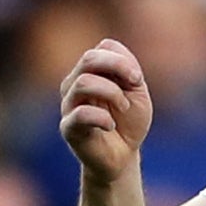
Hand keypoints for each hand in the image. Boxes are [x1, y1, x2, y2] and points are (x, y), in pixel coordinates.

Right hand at [59, 39, 152, 182]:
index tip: (137, 80)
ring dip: (112, 93)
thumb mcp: (137, 93)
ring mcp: (69, 104)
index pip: (103, 47)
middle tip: (134, 84)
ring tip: (124, 108)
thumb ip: (129, 71)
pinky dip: (102, 118)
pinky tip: (111, 126)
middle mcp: (75, 83)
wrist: (122, 157)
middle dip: (117, 67)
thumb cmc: (128, 122)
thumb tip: (119, 61)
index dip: (123, 59)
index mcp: (91, 71)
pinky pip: (80, 114)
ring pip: (83, 82)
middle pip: (89, 58)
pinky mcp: (68, 127)